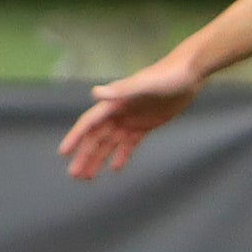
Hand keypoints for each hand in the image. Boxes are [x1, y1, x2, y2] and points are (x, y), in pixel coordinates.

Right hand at [59, 56, 205, 181]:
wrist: (189, 74)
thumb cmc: (166, 76)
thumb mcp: (144, 84)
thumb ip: (121, 90)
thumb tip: (95, 93)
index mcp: (113, 104)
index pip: (89, 123)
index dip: (75, 137)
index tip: (63, 152)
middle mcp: (118, 113)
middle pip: (97, 138)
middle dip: (85, 156)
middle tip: (75, 175)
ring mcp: (131, 120)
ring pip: (110, 144)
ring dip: (98, 159)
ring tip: (88, 177)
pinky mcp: (145, 125)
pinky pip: (129, 144)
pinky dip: (122, 156)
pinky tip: (115, 168)